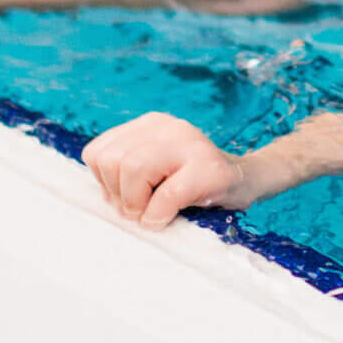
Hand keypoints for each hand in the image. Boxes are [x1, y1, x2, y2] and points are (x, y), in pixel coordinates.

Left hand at [81, 113, 260, 227]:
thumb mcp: (153, 172)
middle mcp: (169, 126)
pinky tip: (168, 217)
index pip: (97, 152)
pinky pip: (166, 195)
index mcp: (150, 125)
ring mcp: (191, 143)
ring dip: (138, 205)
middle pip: (112, 161)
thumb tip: (103, 197)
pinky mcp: (209, 168)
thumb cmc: (192, 185)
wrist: (245, 182)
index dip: (104, 183)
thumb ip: (124, 172)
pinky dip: (159, 215)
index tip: (127, 197)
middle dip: (119, 195)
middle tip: (140, 209)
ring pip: (133, 170)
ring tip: (154, 211)